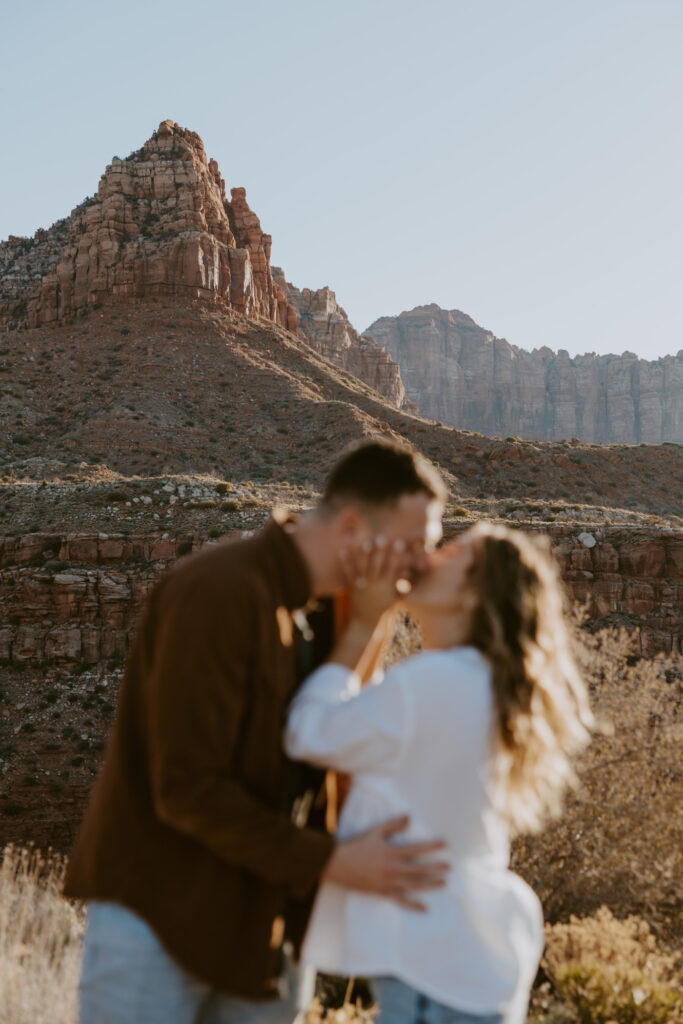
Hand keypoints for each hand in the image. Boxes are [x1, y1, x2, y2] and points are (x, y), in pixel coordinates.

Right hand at [322, 815, 448, 911]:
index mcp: (392, 853)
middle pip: (420, 869)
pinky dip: (414, 905)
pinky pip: (402, 901)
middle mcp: (394, 869)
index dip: (432, 846)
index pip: (418, 849)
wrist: (339, 865)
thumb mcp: (375, 832)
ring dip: (431, 884)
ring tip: (444, 882)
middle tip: (449, 866)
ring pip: (415, 886)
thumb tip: (409, 817)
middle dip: (436, 867)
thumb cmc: (357, 846)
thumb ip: (393, 824)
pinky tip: (425, 908)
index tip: (445, 845)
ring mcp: (390, 884)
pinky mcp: (384, 893)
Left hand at [338, 536, 405, 626]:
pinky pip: (348, 572)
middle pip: (377, 565)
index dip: (396, 555)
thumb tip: (414, 569)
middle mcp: (374, 584)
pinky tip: (342, 549)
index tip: (399, 542)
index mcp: (386, 585)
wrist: (365, 620)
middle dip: (379, 552)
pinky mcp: (351, 585)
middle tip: (381, 537)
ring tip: (365, 541)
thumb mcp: (395, 595)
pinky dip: (345, 561)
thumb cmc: (383, 605)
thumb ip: (402, 581)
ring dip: (363, 554)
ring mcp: (362, 584)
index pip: (393, 567)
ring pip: (362, 567)